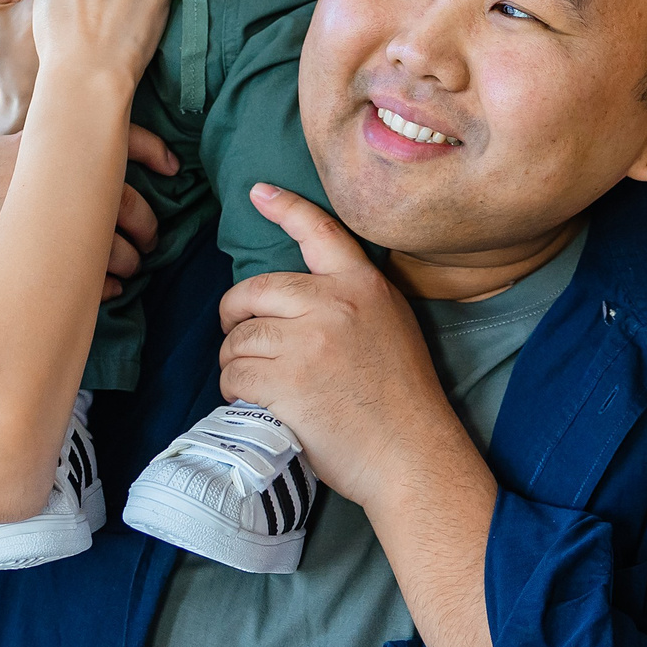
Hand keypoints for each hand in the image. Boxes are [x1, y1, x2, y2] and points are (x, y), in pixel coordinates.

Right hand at [0, 125, 177, 299]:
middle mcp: (52, 178)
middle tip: (148, 240)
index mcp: (46, 145)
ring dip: (128, 264)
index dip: (155, 152)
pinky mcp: (36, 264)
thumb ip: (41, 158)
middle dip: (148, 226)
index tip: (172, 169)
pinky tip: (103, 291)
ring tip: (124, 271)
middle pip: (130, 202)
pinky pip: (93, 283)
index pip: (121, 136)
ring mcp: (44, 222)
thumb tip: (87, 172)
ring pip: (118, 249)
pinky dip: (106, 289)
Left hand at [217, 185, 469, 509]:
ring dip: (234, 361)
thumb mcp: (389, 326)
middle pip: (254, 291)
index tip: (258, 192)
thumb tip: (295, 297)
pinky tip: (252, 401)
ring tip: (252, 379)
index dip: (285, 207)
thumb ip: (348, 301)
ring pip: (239, 338)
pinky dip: (234, 389)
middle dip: (234, 315)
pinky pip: (236, 374)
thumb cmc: (401, 400)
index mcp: (362, 286)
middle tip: (236, 336)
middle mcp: (333, 304)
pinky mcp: (286, 382)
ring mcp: (308, 343)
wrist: (412, 455)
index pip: (320, 232)